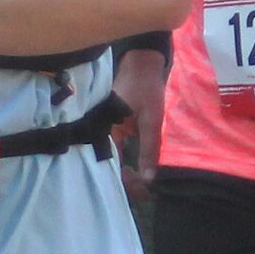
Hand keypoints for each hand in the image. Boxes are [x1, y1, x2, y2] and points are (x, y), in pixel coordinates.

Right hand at [112, 47, 168, 192]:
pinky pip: (119, 149)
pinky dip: (129, 160)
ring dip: (128, 172)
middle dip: (127, 181)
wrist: (142, 62)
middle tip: (148, 191)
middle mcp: (102, 132)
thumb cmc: (146, 86)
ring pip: (115, 159)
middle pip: (111, 166)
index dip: (125, 182)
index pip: (111, 166)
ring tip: (146, 184)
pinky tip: (141, 169)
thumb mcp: (152, 118)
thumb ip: (150, 147)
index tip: (143, 190)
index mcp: (105, 130)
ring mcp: (108, 130)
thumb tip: (149, 178)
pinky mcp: (115, 127)